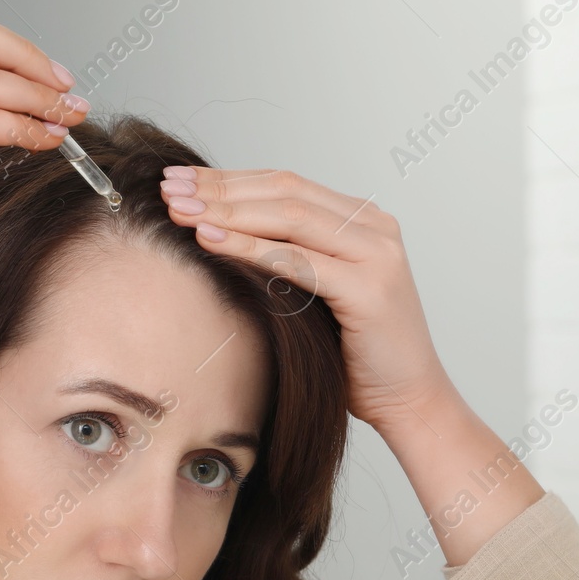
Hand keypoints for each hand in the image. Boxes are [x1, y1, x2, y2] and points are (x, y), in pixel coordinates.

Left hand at [158, 167, 453, 433]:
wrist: (408, 400)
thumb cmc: (358, 356)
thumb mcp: (319, 292)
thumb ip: (290, 257)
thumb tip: (215, 229)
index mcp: (365, 220)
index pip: (286, 185)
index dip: (229, 179)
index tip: (180, 181)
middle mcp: (376, 227)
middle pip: (284, 191)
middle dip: (221, 188)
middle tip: (169, 188)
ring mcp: (377, 254)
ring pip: (289, 217)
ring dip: (228, 212)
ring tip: (181, 212)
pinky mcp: (370, 287)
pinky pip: (298, 260)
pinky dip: (250, 248)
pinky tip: (211, 241)